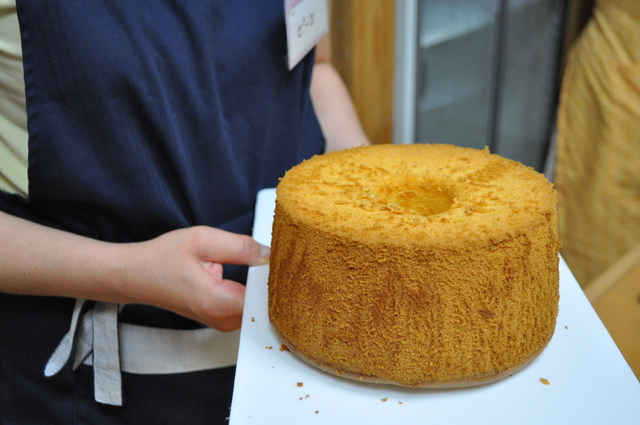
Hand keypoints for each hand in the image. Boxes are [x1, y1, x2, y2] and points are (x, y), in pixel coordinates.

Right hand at [119, 226, 268, 331]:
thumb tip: (270, 253)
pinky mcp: (220, 318)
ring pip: (258, 307)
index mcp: (217, 302)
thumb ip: (241, 247)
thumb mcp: (203, 240)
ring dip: (264, 286)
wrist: (136, 275)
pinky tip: (253, 272)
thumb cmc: (162, 258)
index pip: (267, 300)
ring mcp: (221, 322)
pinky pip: (248, 306)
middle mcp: (221, 319)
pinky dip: (254, 290)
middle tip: (280, 258)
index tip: (285, 262)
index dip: (279, 280)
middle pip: (266, 305)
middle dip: (275, 282)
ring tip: (265, 262)